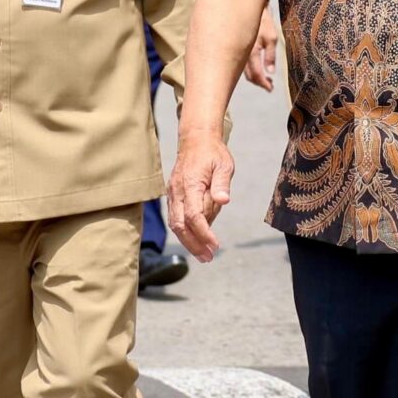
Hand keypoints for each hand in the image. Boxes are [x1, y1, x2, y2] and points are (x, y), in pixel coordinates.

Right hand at [168, 127, 234, 262]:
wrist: (196, 140)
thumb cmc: (213, 153)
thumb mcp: (224, 165)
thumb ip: (222, 184)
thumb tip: (224, 200)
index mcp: (190, 184)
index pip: (194, 215)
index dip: (204, 233)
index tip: (215, 245)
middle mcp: (177, 191)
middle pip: (180, 225)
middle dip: (194, 244)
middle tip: (208, 258)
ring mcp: (173, 194)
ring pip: (175, 224)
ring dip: (188, 241)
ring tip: (204, 254)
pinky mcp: (173, 196)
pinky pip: (176, 218)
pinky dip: (185, 231)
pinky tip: (197, 240)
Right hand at [246, 11, 280, 92]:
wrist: (249, 9)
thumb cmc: (264, 22)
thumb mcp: (272, 38)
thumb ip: (270, 56)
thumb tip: (270, 72)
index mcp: (252, 53)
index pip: (256, 75)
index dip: (264, 84)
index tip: (270, 89)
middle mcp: (243, 55)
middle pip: (249, 76)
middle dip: (260, 83)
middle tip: (270, 86)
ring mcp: (239, 53)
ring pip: (245, 72)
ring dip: (255, 77)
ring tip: (267, 79)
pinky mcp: (238, 50)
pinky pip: (243, 65)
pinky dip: (251, 70)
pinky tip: (258, 68)